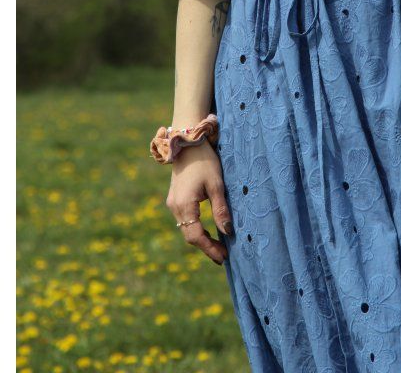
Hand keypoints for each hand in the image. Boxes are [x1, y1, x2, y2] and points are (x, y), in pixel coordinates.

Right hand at [165, 140, 231, 264]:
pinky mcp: (175, 198)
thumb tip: (227, 232)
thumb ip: (221, 210)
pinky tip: (208, 232)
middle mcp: (175, 207)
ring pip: (186, 229)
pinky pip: (184, 220)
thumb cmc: (204, 161)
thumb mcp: (216, 185)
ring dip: (201, 239)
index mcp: (184, 205)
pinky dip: (196, 229)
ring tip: (218, 247)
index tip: (223, 257)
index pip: (196, 235)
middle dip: (206, 247)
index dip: (209, 249)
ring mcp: (173, 203)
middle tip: (223, 255)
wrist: (188, 143)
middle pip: (189, 235)